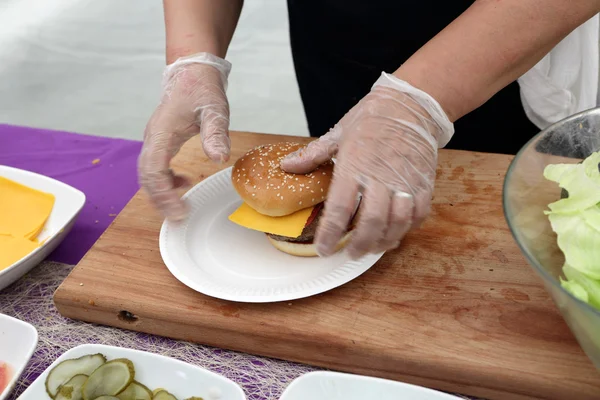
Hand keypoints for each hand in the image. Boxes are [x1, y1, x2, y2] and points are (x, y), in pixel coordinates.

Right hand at [138, 53, 231, 219]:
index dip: (162, 194)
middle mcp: (152, 138)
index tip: (178, 211)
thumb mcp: (214, 109)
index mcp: (161, 133)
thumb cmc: (202, 88)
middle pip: (146, 178)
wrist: (192, 72)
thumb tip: (219, 159)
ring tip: (181, 207)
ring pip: (148, 175)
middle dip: (160, 201)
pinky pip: (156, 168)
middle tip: (179, 218)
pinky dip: (166, 182)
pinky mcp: (160, 142)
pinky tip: (184, 184)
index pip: (153, 170)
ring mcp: (154, 140)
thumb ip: (216, 133)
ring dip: (161, 194)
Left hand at [281, 72, 453, 258]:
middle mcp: (380, 176)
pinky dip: (407, 229)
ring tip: (372, 248)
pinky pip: (418, 214)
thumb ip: (313, 155)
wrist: (410, 105)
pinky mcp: (423, 183)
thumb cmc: (371, 118)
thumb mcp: (338, 133)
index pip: (339, 208)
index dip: (330, 234)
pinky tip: (395, 233)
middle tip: (350, 253)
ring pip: (397, 222)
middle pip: (372, 221)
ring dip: (385, 241)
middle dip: (360, 244)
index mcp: (354, 165)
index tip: (324, 249)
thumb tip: (286, 166)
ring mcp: (404, 181)